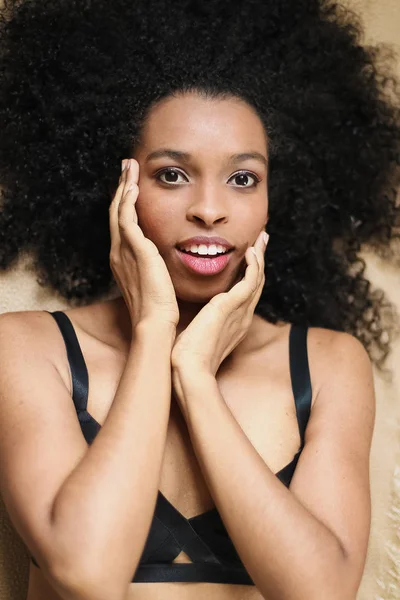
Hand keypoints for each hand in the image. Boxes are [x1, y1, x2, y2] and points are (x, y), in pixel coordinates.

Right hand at [109, 158, 179, 329]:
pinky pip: (126, 219)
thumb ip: (156, 268)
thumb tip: (164, 263)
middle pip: (116, 212)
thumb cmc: (158, 308)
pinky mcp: (134, 250)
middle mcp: (118, 253)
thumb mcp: (155, 283)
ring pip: (119, 210)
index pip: (122, 224)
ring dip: (124, 187)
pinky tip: (134, 187)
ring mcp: (123, 250)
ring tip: (129, 168)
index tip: (130, 186)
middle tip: (126, 168)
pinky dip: (128, 201)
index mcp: (123, 260)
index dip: (125, 203)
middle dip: (121, 188)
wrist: (155, 323)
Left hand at [170, 229, 268, 378]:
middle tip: (262, 241)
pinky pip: (250, 280)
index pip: (246, 293)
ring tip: (261, 239)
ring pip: (258, 278)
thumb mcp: (196, 335)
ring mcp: (241, 312)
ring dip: (260, 257)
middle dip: (260, 261)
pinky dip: (253, 265)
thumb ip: (199, 324)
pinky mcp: (233, 306)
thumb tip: (191, 317)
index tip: (249, 258)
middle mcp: (243, 317)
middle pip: (257, 283)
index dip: (250, 274)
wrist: (190, 370)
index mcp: (235, 323)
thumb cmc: (188, 358)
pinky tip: (250, 252)